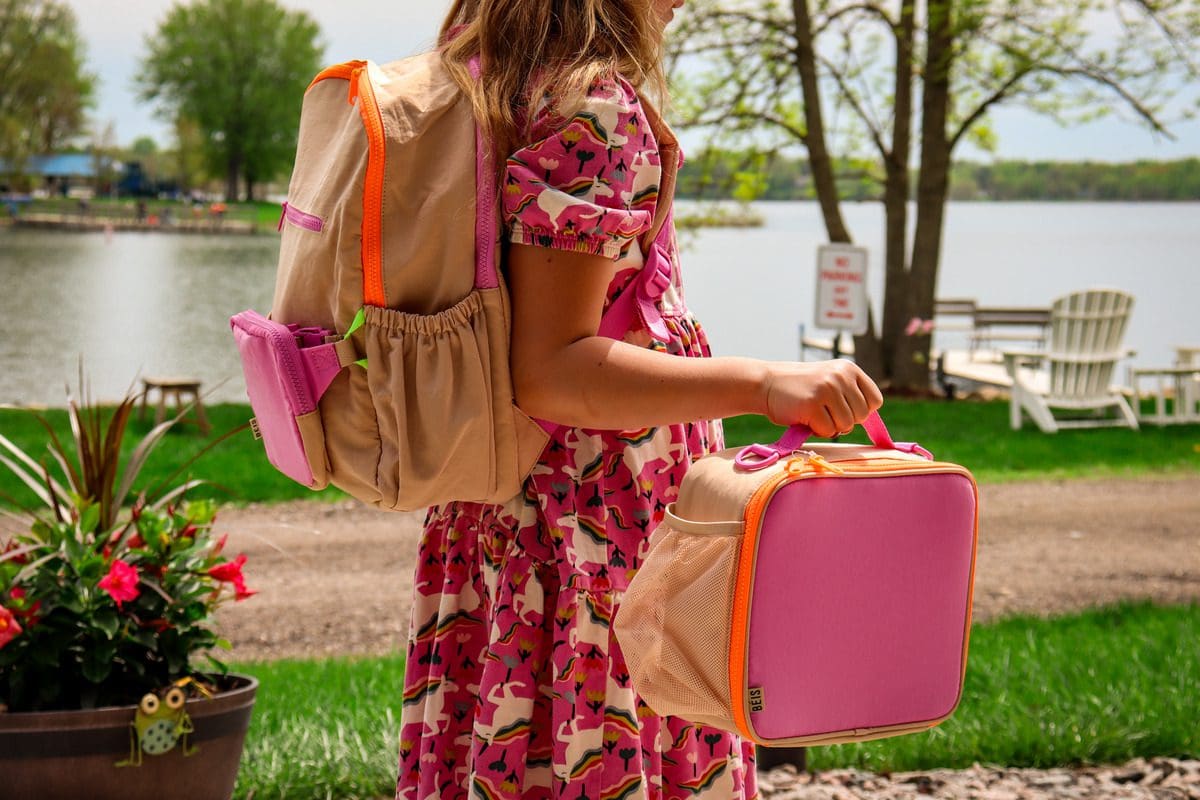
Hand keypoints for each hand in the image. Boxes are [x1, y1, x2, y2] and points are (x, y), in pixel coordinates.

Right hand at [762, 360, 882, 437]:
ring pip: (846, 425)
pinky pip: (828, 431)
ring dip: (830, 427)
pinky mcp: (812, 404)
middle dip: (844, 420)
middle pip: (862, 416)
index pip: (875, 400)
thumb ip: (850, 395)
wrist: (766, 384)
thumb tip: (870, 420)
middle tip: (824, 412)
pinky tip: (805, 417)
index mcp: (849, 369)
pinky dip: (817, 430)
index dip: (861, 411)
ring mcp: (826, 389)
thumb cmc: (801, 389)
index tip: (843, 409)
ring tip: (814, 414)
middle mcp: (840, 376)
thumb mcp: (830, 381)